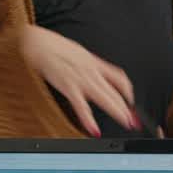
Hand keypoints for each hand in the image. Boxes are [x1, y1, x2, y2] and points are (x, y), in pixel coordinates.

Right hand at [19, 25, 135, 135]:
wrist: (38, 43)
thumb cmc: (54, 47)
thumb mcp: (78, 53)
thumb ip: (87, 64)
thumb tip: (92, 73)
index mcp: (94, 63)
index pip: (119, 78)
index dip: (128, 92)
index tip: (131, 101)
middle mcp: (91, 71)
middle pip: (115, 92)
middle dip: (127, 108)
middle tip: (134, 121)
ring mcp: (81, 79)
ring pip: (105, 98)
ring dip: (117, 112)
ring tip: (125, 123)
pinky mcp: (68, 86)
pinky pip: (82, 106)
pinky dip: (89, 119)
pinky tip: (94, 130)